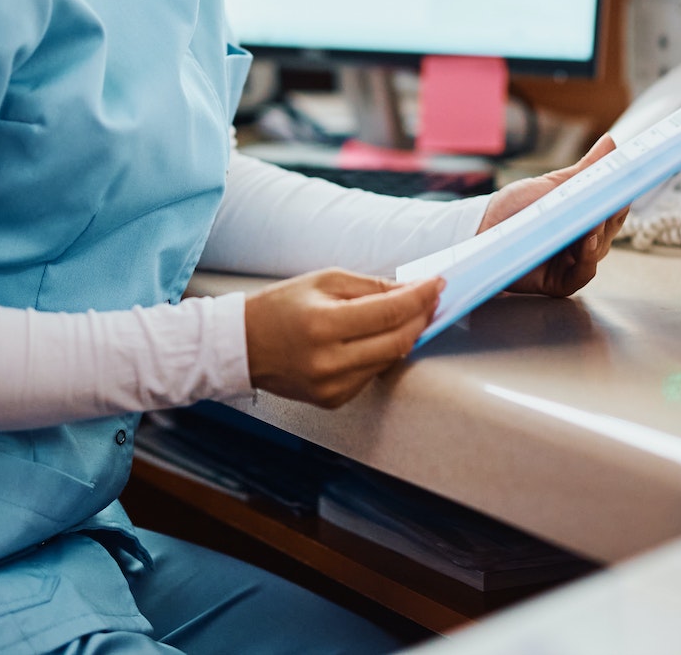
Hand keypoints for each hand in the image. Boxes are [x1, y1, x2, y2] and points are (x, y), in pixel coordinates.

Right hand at [243, 269, 442, 407]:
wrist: (243, 346)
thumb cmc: (281, 307)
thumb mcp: (324, 281)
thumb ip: (371, 287)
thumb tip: (411, 290)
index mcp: (323, 325)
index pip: (389, 312)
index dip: (419, 297)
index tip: (437, 284)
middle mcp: (329, 361)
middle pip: (398, 341)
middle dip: (421, 317)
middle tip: (431, 298)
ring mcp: (332, 386)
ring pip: (390, 359)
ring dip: (405, 335)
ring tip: (409, 313)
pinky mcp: (334, 399)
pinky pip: (373, 374)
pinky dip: (383, 353)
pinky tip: (378, 337)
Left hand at [477, 135, 628, 298]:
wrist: (481, 229)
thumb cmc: (516, 207)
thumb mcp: (552, 185)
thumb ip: (584, 170)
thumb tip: (610, 143)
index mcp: (586, 216)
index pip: (614, 206)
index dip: (622, 193)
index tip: (627, 179)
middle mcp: (585, 240)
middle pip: (610, 227)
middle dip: (611, 212)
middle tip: (610, 197)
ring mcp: (574, 262)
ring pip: (599, 249)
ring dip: (598, 234)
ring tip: (593, 221)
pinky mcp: (560, 281)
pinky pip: (582, 274)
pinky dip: (588, 259)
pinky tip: (587, 242)